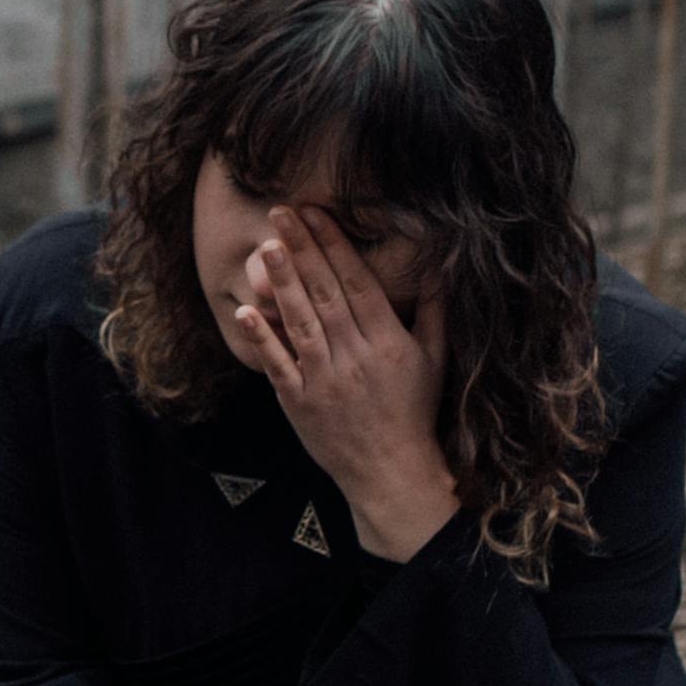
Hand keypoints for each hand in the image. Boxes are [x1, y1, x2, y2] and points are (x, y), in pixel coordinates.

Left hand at [233, 205, 450, 507]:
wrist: (392, 472)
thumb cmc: (415, 413)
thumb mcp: (435, 361)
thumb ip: (435, 312)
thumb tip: (440, 267)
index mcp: (387, 342)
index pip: (357, 283)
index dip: (335, 245)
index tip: (317, 213)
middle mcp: (355, 357)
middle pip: (325, 293)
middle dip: (303, 249)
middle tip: (281, 213)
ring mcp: (325, 380)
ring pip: (300, 322)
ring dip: (282, 283)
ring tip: (266, 247)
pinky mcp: (300, 404)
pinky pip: (278, 366)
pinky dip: (262, 339)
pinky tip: (245, 311)